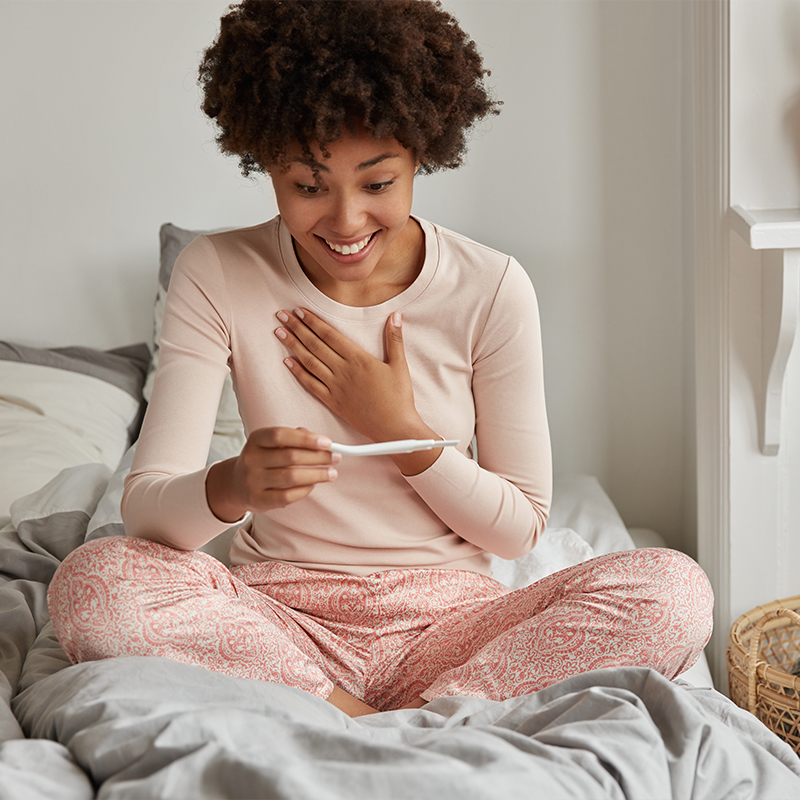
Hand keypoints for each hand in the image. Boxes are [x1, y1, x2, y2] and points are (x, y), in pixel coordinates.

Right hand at [206, 427, 338, 521]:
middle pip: (290, 457)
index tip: (327, 442)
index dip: (306, 439)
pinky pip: (287, 496)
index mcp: (256, 439)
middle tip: (336, 458)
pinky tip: (314, 485)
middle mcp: (251, 459)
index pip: (281, 436)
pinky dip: (305, 490)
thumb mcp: (273, 443)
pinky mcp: (258, 500)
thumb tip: (320, 441)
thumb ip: (295, 437)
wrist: (237, 483)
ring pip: (291, 477)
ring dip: (316, 475)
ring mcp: (253, 481)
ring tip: (331, 473)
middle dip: (318, 457)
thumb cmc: (264, 458)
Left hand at [274, 308, 442, 474]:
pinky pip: (311, 384)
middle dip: (297, 328)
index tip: (299, 311)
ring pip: (309, 362)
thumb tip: (396, 314)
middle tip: (282, 315)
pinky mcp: (333, 402)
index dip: (312, 321)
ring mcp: (336, 387)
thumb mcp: (400, 365)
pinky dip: (298, 372)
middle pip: (315, 345)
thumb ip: (395, 338)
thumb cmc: (399, 398)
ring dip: (293, 346)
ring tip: (280, 332)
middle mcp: (343, 371)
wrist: (394, 428)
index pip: (329, 335)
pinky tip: (287, 361)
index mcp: (359, 359)